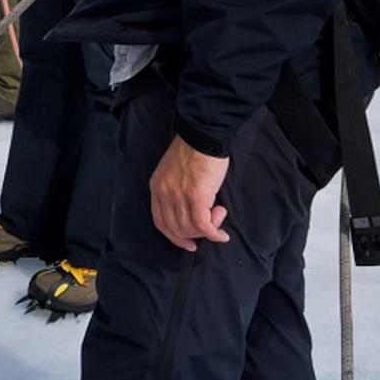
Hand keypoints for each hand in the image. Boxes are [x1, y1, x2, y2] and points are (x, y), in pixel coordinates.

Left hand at [150, 134, 230, 250]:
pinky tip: (222, 234)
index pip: (161, 222)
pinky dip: (214, 233)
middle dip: (196, 234)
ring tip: (219, 214)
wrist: (203, 136)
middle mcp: (164, 193)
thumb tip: (189, 213)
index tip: (189, 244)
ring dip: (209, 228)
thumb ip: (175, 191)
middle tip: (212, 226)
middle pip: (176, 229)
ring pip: (191, 228)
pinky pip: (204, 224)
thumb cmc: (193, 152)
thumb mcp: (173, 172)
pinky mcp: (196, 195)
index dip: (175, 237)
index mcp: (156, 187)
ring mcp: (178, 195)